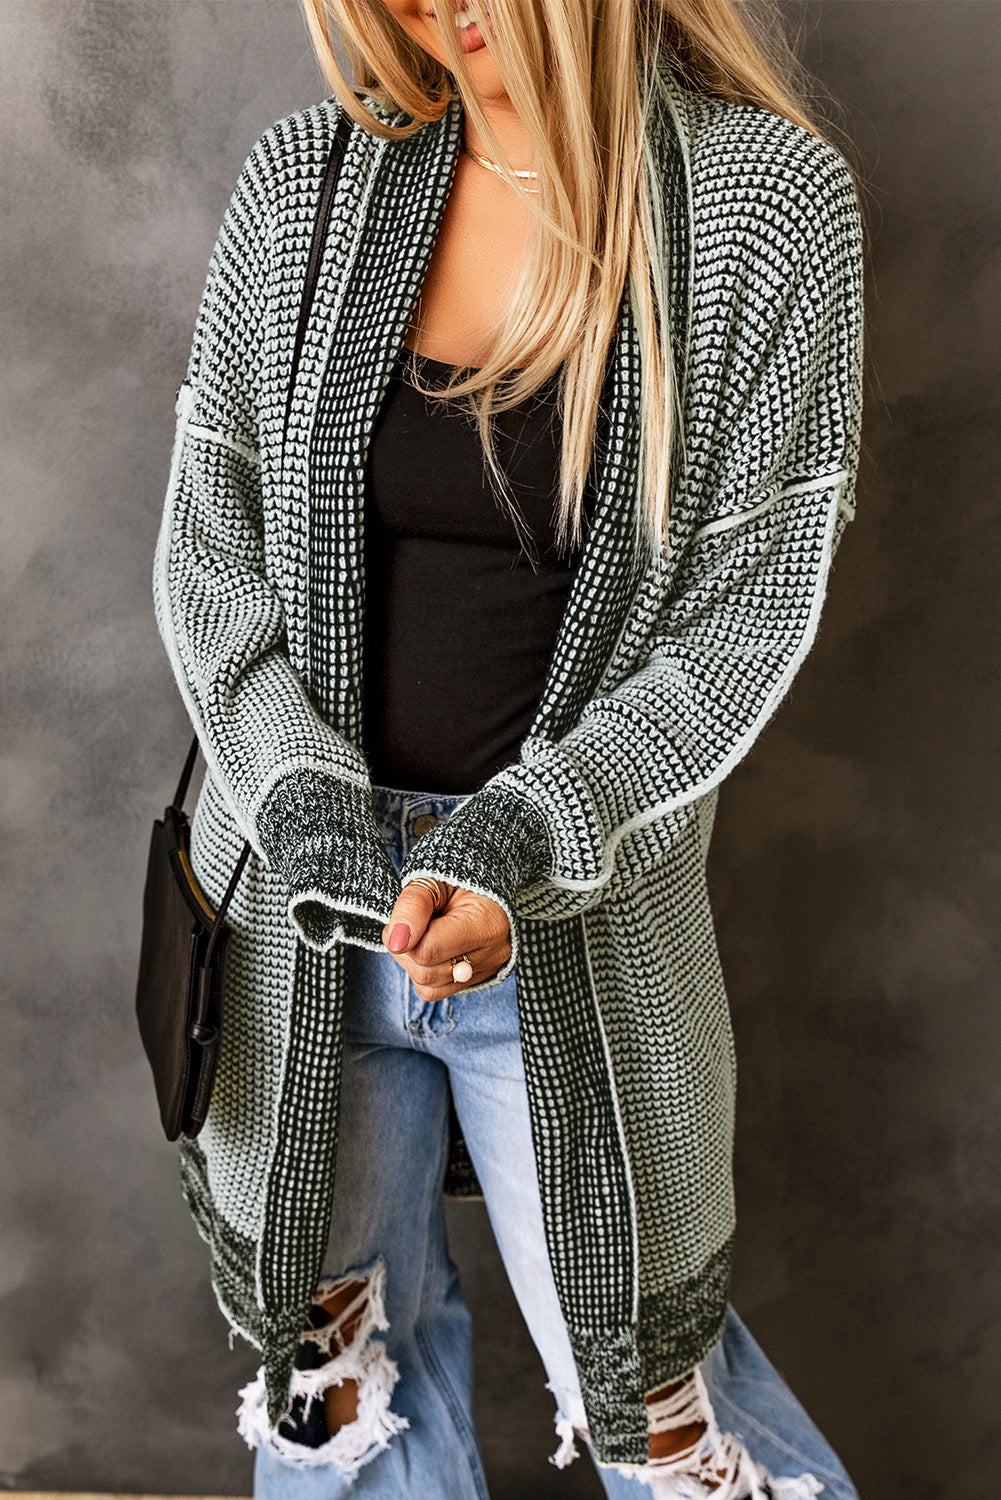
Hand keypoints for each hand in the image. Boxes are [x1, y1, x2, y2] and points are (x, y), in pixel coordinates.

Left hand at [381, 881, 511, 998]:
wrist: (476, 886)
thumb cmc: (453, 879)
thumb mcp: (432, 880)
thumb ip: (413, 906)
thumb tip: (397, 942)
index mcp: (489, 924)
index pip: (428, 950)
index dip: (404, 934)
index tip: (405, 914)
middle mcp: (494, 953)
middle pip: (427, 972)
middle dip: (408, 949)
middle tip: (413, 922)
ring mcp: (487, 970)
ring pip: (428, 986)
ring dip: (413, 961)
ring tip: (423, 933)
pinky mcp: (476, 981)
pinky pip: (435, 991)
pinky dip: (424, 971)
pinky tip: (430, 947)